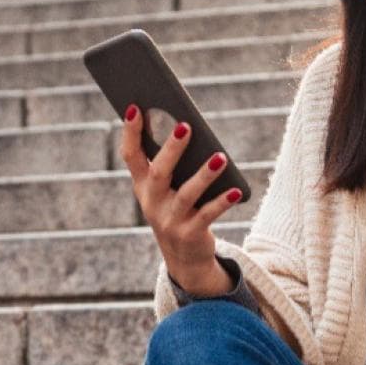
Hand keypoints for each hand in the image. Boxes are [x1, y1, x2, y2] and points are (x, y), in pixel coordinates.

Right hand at [119, 104, 244, 290]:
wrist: (183, 257)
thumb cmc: (177, 209)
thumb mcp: (168, 188)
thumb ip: (173, 162)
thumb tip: (187, 128)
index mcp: (142, 185)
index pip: (131, 156)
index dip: (131, 133)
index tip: (135, 107)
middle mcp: (151, 202)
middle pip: (159, 172)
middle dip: (172, 149)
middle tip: (185, 126)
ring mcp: (169, 220)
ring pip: (186, 194)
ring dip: (204, 175)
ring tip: (220, 157)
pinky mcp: (190, 234)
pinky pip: (207, 215)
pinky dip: (222, 201)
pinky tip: (235, 190)